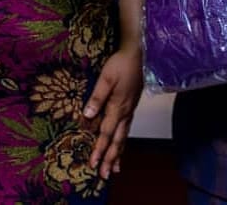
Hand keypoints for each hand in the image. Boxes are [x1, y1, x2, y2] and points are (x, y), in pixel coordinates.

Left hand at [83, 48, 143, 179]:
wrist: (139, 52)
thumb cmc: (121, 63)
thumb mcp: (106, 77)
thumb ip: (97, 97)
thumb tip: (87, 116)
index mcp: (118, 106)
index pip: (107, 132)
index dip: (99, 148)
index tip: (93, 164)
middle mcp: (126, 111)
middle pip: (118, 139)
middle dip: (111, 157)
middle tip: (106, 175)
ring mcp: (131, 108)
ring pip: (125, 135)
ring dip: (119, 152)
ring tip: (115, 167)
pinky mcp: (133, 103)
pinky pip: (128, 127)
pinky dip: (124, 139)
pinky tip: (122, 142)